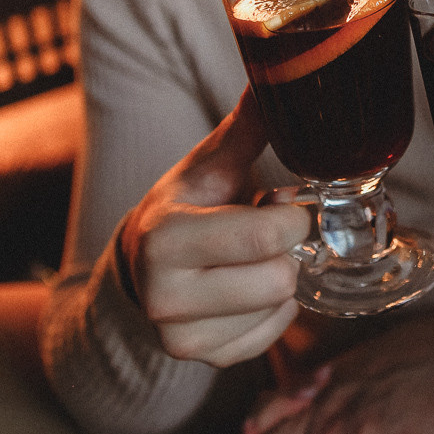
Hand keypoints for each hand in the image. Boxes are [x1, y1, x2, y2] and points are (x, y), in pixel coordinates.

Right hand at [119, 89, 310, 367]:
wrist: (141, 266)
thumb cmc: (184, 206)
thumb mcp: (208, 166)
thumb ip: (247, 127)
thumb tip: (279, 73)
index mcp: (164, 238)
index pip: (266, 236)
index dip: (292, 216)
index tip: (278, 202)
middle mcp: (164, 295)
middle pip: (279, 279)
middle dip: (285, 251)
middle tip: (263, 233)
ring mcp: (181, 336)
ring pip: (279, 309)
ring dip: (279, 280)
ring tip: (248, 260)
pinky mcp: (204, 359)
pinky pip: (272, 337)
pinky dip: (273, 312)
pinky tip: (248, 288)